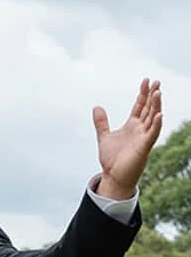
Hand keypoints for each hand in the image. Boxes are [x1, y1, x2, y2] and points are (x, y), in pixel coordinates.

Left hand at [95, 78, 163, 200]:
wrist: (113, 175)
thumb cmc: (112, 158)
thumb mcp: (104, 136)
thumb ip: (102, 122)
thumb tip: (97, 106)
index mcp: (132, 125)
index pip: (140, 106)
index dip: (143, 94)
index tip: (146, 80)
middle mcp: (140, 129)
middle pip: (148, 109)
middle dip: (152, 96)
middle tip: (156, 81)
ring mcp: (144, 137)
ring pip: (152, 118)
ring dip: (156, 106)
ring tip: (158, 92)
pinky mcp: (144, 147)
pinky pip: (152, 134)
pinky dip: (156, 124)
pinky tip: (159, 114)